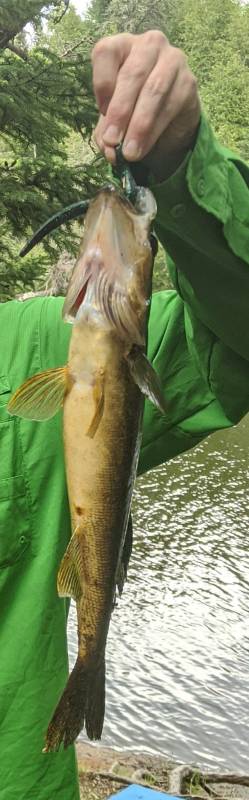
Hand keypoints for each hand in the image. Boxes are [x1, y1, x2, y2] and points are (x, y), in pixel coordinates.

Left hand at [92, 31, 200, 180]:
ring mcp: (173, 60)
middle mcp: (148, 45)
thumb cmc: (132, 109)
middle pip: (132, 74)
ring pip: (153, 90)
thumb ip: (105, 131)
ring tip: (129, 152)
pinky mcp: (189, 82)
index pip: (106, 52)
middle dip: (120, 111)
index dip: (101, 82)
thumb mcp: (112, 118)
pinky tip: (144, 146)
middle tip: (112, 140)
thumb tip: (110, 149)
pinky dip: (155, 130)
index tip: (101, 110)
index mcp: (122, 45)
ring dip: (139, 125)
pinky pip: (171, 106)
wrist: (167, 119)